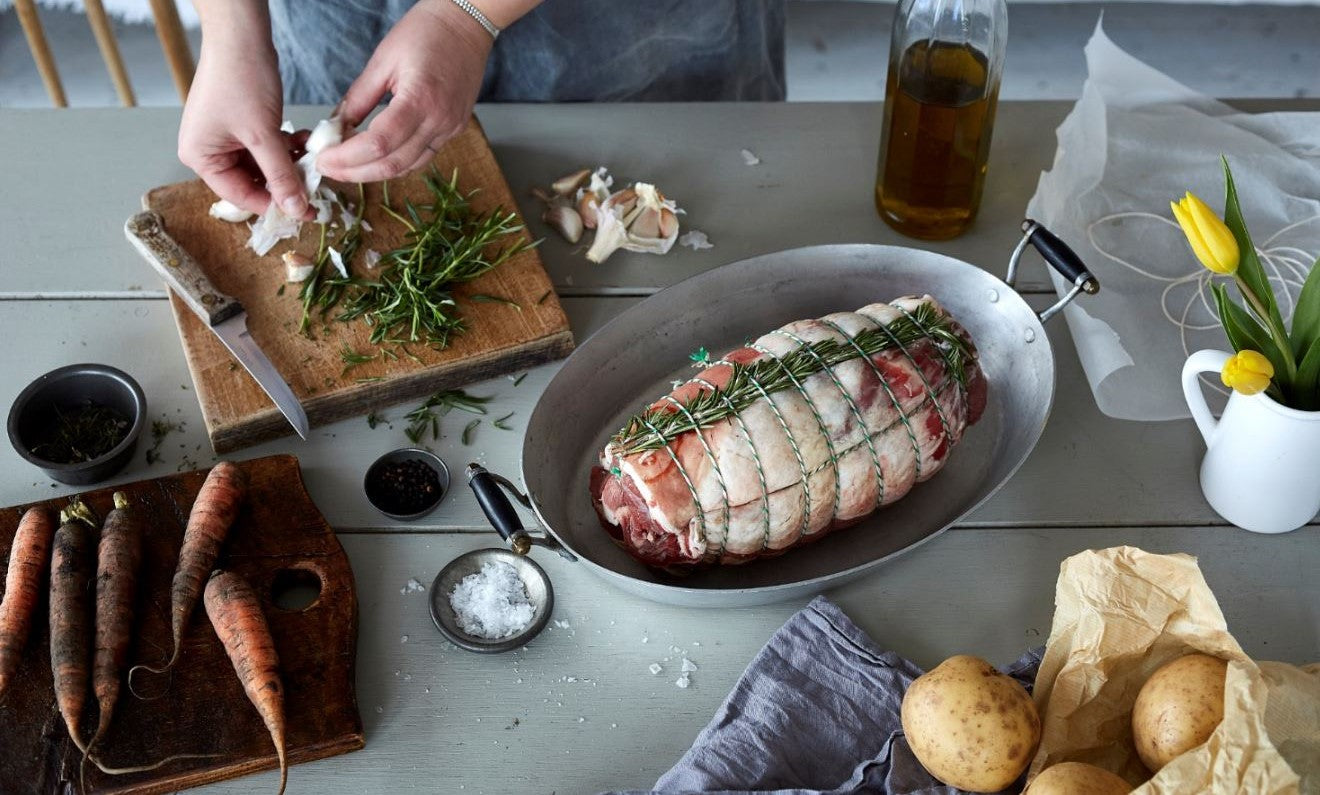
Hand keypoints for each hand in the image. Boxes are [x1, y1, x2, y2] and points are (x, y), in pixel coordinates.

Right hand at [177, 5, 309, 218]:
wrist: (241, 35)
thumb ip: (281, 175)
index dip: (274, 205)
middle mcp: (208, 150)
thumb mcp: (263, 135)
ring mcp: (224, 137)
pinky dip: (285, 146)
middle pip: (252, 182)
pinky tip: (304, 141)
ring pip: (263, 165)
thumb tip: (296, 209)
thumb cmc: (241, 81)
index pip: (241, 196)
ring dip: (289, 163)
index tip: (305, 211)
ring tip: (312, 160)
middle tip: (315, 187)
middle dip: (284, 182)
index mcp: (200, 158)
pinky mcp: (241, 124)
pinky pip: (266, 147)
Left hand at [316, 0, 493, 182]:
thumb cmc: (425, 33)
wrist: (465, 26)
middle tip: (328, 168)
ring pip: (408, 167)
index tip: (324, 158)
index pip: (379, 144)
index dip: (348, 158)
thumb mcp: (383, 60)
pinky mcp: (454, 130)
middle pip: (393, 164)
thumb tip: (336, 127)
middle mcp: (439, 120)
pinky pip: (422, 157)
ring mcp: (450, 129)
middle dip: (356, 172)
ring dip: (375, 173)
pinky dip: (396, 163)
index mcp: (420, 99)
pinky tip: (375, 158)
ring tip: (347, 167)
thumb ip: (359, 98)